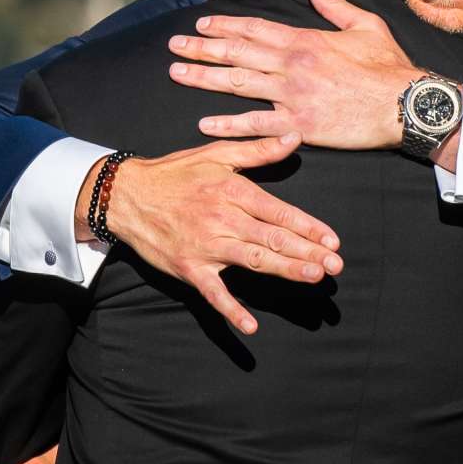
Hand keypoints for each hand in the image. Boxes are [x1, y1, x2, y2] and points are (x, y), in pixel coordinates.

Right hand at [97, 136, 341, 334]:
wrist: (127, 196)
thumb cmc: (174, 174)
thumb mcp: (216, 153)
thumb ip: (258, 150)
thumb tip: (293, 138)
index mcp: (233, 191)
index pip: (279, 212)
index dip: (308, 226)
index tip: (332, 239)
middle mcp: (223, 219)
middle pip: (273, 238)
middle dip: (308, 252)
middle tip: (335, 264)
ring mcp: (206, 246)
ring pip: (253, 260)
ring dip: (285, 269)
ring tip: (313, 276)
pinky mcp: (190, 268)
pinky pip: (213, 293)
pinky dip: (231, 311)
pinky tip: (251, 326)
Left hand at [166, 0, 422, 151]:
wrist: (405, 103)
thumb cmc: (388, 66)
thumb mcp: (365, 25)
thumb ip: (334, 5)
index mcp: (304, 40)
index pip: (254, 28)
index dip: (224, 24)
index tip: (201, 22)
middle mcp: (291, 65)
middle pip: (237, 52)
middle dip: (201, 48)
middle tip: (173, 45)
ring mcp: (292, 95)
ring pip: (237, 83)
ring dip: (203, 78)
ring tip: (175, 73)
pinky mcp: (299, 125)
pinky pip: (256, 124)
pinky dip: (228, 124)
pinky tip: (204, 122)